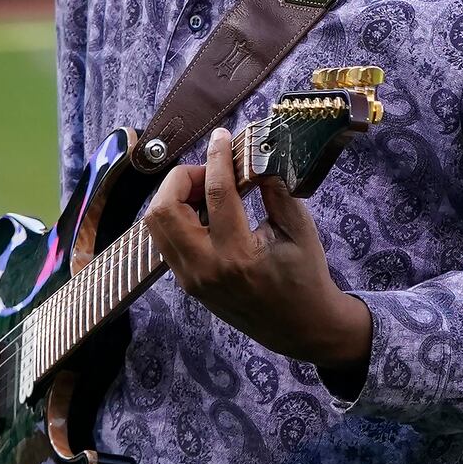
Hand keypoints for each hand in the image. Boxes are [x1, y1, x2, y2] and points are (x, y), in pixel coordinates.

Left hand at [141, 127, 373, 381]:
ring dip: (174, 197)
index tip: (221, 136)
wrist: (300, 327)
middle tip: (210, 171)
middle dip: (182, 178)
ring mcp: (191, 279)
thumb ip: (276, 191)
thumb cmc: (306, 278)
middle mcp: (206, 268)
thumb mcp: (300, 230)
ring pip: (156, 225)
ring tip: (206, 189)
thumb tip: (256, 156)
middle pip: (165, 209)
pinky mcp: (187, 283)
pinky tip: (203, 210)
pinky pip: (165, 241)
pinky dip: (176, 217)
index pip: (216, 193)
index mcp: (238, 255)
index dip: (217, 157)